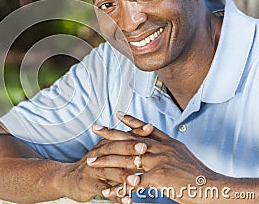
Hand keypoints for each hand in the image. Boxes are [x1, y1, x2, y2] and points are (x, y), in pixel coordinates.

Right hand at [59, 121, 152, 202]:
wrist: (68, 178)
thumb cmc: (94, 164)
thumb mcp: (107, 151)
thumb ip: (125, 142)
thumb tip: (148, 128)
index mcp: (104, 146)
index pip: (120, 136)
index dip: (133, 133)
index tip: (149, 128)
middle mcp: (98, 155)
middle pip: (114, 150)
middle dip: (129, 149)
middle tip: (144, 149)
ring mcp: (93, 170)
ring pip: (108, 171)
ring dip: (122, 176)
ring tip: (136, 180)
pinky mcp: (89, 185)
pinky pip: (103, 190)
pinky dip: (114, 195)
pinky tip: (126, 200)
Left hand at [90, 113, 220, 202]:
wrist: (212, 187)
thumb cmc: (198, 175)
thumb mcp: (183, 154)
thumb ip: (168, 148)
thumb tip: (158, 144)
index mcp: (167, 143)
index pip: (145, 128)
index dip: (131, 120)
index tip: (118, 113)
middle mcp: (160, 148)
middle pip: (129, 139)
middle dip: (109, 133)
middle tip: (95, 128)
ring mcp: (158, 161)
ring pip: (126, 159)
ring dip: (106, 162)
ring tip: (91, 162)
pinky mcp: (158, 177)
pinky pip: (133, 183)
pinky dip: (118, 188)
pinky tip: (107, 190)